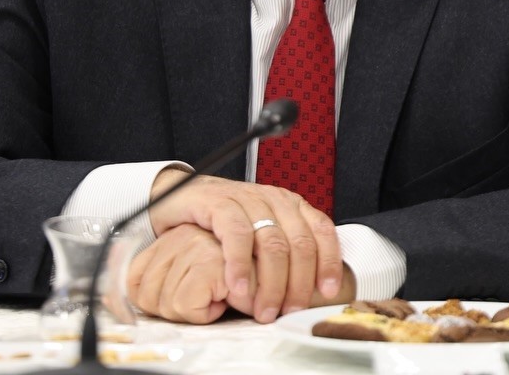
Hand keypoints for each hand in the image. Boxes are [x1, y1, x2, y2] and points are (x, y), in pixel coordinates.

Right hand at [147, 171, 340, 321]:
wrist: (180, 195)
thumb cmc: (224, 222)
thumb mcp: (260, 234)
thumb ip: (284, 253)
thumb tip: (310, 291)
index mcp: (291, 205)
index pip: (321, 231)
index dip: (328, 262)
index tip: (327, 292)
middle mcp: (274, 199)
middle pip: (299, 244)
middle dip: (298, 284)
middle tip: (288, 312)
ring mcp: (248, 199)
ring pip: (272, 243)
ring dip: (271, 283)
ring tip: (263, 310)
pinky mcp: (220, 203)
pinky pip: (237, 235)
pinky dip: (240, 265)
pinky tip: (238, 288)